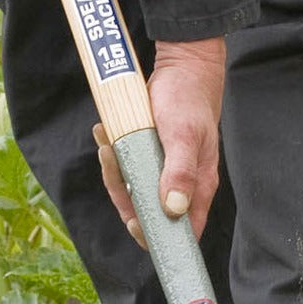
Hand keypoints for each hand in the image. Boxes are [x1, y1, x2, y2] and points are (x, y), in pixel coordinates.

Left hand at [94, 37, 226, 246]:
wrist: (182, 68)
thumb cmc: (189, 101)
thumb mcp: (184, 136)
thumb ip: (180, 173)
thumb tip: (174, 209)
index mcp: (197, 186)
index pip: (183, 230)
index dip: (158, 235)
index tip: (134, 224)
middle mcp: (180, 184)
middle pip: (149, 212)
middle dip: (124, 195)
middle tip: (113, 161)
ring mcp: (162, 170)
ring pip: (132, 190)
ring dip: (113, 171)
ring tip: (106, 143)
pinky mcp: (147, 156)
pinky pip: (126, 167)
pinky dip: (112, 155)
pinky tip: (105, 134)